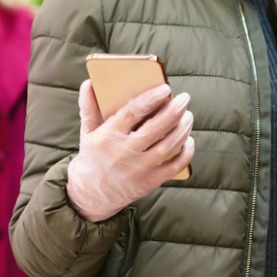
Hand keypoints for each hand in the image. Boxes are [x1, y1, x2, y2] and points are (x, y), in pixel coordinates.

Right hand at [66, 81, 194, 222]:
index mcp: (108, 136)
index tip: (165, 88)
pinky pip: (174, 166)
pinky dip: (186, 153)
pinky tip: (189, 140)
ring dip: (182, 129)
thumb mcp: (88, 131)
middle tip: (184, 98)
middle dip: (174, 111)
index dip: (151, 99)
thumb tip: (88, 83)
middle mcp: (124, 152)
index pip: (132, 113)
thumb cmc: (93, 156)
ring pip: (168, 146)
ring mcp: (138, 169)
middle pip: (155, 129)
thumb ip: (89, 106)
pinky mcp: (149, 182)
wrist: (91, 193)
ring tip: (188, 116)